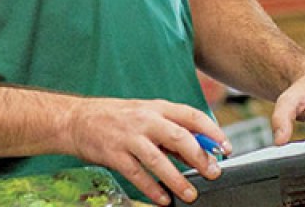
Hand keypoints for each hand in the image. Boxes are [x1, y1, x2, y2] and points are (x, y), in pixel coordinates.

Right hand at [62, 97, 230, 205]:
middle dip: (199, 157)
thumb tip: (197, 151)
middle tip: (213, 172)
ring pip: (159, 159)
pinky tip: (163, 199)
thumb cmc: (118, 117)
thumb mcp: (147, 115)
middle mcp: (146, 120)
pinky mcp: (115, 155)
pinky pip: (137, 174)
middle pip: (179, 137)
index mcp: (158, 107)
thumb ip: (170, 130)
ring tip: (190, 194)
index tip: (225, 146)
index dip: (212, 131)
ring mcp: (130, 137)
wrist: (79, 119)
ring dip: (177, 179)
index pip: (192, 116)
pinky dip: (152, 189)